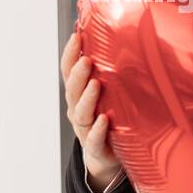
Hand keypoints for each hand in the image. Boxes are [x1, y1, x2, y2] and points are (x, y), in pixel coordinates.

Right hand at [60, 30, 121, 186]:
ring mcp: (84, 129)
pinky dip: (97, 130)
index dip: (70, 54)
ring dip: (87, 98)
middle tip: (86, 60)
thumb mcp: (107, 93)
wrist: (105, 157)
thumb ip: (110, 72)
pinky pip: (94, 139)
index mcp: (78, 95)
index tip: (76, 36)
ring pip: (81, 113)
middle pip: (72, 90)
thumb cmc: (108, 117)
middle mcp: (77, 110)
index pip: (68, 71)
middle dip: (77, 74)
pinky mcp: (96, 148)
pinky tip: (104, 120)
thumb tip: (124, 39)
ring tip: (95, 84)